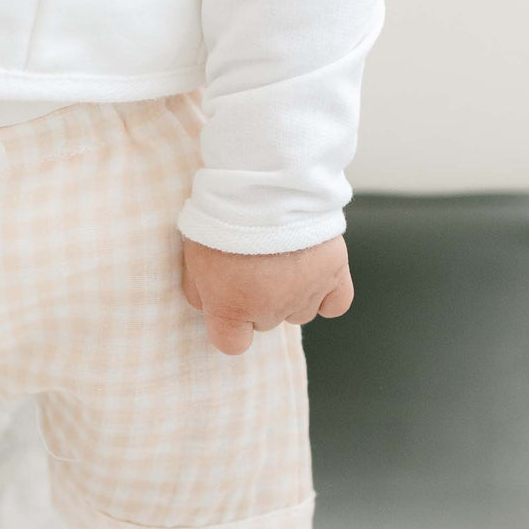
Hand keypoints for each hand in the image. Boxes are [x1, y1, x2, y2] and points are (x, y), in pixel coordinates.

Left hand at [181, 235, 354, 355]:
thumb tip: (211, 305)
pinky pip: (336, 304)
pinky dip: (327, 297)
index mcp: (232, 309)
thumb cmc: (222, 218)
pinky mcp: (334, 272)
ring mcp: (305, 293)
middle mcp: (270, 309)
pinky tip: (315, 280)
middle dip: (258, 301)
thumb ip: (199, 292)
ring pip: (299, 313)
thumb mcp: (192, 258)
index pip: (233, 344)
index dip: (231, 326)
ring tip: (283, 264)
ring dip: (291, 296)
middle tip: (254, 267)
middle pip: (266, 323)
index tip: (230, 307)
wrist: (265, 184)